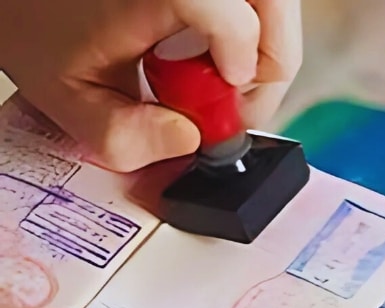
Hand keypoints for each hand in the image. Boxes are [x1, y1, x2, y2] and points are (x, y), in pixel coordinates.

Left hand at [0, 0, 301, 171]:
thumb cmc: (32, 16)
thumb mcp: (66, 93)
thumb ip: (124, 136)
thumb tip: (188, 141)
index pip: (241, 28)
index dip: (244, 79)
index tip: (224, 107)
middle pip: (277, 9)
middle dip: (269, 65)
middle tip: (235, 96)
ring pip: (276, 4)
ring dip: (262, 46)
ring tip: (219, 69)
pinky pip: (257, 0)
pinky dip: (247, 27)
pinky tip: (210, 43)